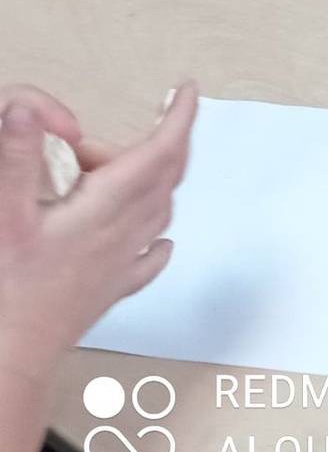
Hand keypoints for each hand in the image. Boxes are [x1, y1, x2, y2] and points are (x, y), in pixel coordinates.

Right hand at [0, 82, 195, 386]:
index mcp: (106, 209)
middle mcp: (125, 234)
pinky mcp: (111, 290)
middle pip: (164, 176)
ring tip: (101, 174)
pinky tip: (153, 238)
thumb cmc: (7, 293)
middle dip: (150, 144)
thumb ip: (18, 160)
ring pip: (158, 210)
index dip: (179, 116)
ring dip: (146, 181)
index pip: (161, 151)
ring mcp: (121, 265)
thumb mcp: (6, 217)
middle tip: (89, 144)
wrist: (9, 361)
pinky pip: (149, 254)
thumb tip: (26, 110)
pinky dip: (153, 232)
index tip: (186, 90)